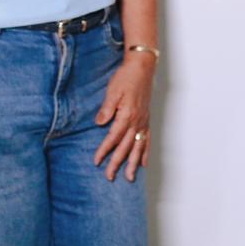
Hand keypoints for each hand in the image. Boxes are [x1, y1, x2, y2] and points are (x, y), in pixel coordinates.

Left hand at [93, 52, 155, 180]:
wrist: (142, 68)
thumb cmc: (126, 78)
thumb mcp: (112, 91)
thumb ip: (106, 109)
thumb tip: (99, 123)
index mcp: (126, 115)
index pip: (113, 138)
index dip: (105, 150)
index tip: (97, 161)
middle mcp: (137, 122)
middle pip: (126, 147)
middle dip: (117, 163)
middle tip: (110, 176)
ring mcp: (143, 122)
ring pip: (138, 147)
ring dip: (134, 163)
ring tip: (130, 177)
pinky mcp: (146, 120)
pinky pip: (147, 140)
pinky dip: (146, 152)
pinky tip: (144, 162)